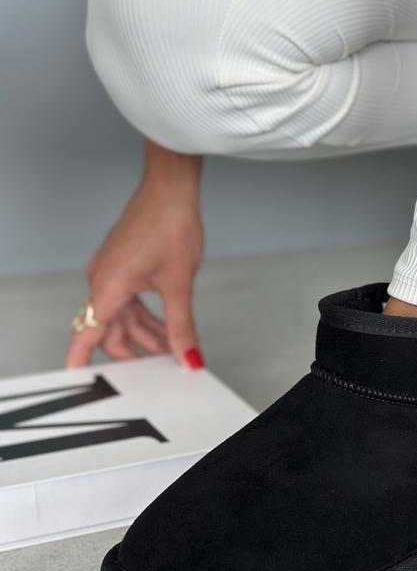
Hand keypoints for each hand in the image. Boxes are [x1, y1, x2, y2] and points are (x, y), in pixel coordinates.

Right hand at [65, 146, 204, 368]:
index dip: (80, 360)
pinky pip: (128, 301)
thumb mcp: (178, 283)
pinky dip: (146, 317)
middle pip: (109, 330)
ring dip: (145, 334)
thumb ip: (181, 326)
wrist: (171, 189)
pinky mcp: (123, 266)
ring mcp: (111, 272)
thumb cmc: (169, 223)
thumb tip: (187, 356)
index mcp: (108, 286)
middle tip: (160, 367)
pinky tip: (168, 327)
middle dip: (133, 350)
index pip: (87, 334)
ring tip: (172, 348)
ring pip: (122, 317)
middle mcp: (103, 280)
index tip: (76, 381)